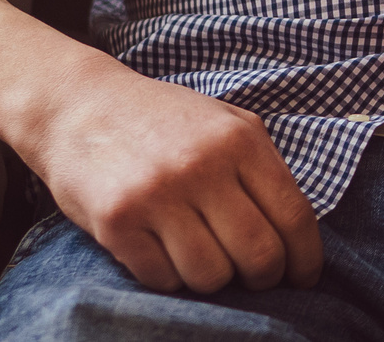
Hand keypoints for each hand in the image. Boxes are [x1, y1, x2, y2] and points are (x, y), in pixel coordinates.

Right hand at [22, 51, 321, 294]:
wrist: (78, 104)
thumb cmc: (160, 119)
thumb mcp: (223, 123)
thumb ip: (261, 168)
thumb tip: (297, 236)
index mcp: (240, 140)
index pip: (294, 216)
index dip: (305, 258)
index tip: (302, 277)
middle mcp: (203, 165)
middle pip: (259, 255)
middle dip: (263, 278)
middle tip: (251, 277)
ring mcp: (158, 194)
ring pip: (211, 276)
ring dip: (211, 279)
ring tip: (200, 256)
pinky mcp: (117, 222)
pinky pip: (162, 279)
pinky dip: (168, 277)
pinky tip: (162, 251)